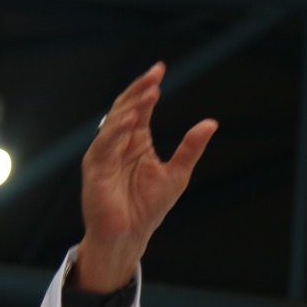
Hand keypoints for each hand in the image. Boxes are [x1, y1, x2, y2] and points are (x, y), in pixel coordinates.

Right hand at [77, 62, 217, 289]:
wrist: (129, 236)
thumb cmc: (148, 208)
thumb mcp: (177, 174)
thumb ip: (191, 148)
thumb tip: (211, 123)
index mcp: (136, 141)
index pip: (140, 107)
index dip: (148, 88)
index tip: (160, 70)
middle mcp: (118, 143)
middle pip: (125, 107)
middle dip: (139, 90)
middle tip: (155, 75)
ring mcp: (104, 154)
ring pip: (113, 122)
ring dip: (130, 106)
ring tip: (149, 93)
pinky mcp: (95, 169)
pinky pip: (104, 145)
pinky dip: (116, 131)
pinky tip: (130, 120)